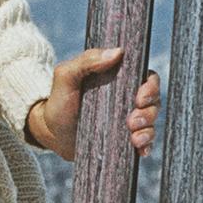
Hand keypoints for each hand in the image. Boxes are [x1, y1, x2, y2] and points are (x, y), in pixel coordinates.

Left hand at [26, 52, 161, 161]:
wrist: (50, 133)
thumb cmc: (58, 101)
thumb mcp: (66, 76)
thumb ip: (87, 60)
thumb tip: (117, 52)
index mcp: (119, 79)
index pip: (146, 78)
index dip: (151, 86)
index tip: (140, 97)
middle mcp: (127, 99)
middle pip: (153, 102)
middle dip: (149, 112)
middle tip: (132, 121)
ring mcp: (126, 121)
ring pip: (150, 123)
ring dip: (148, 130)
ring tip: (134, 138)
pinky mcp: (123, 140)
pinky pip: (143, 143)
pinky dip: (146, 146)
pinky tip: (140, 150)